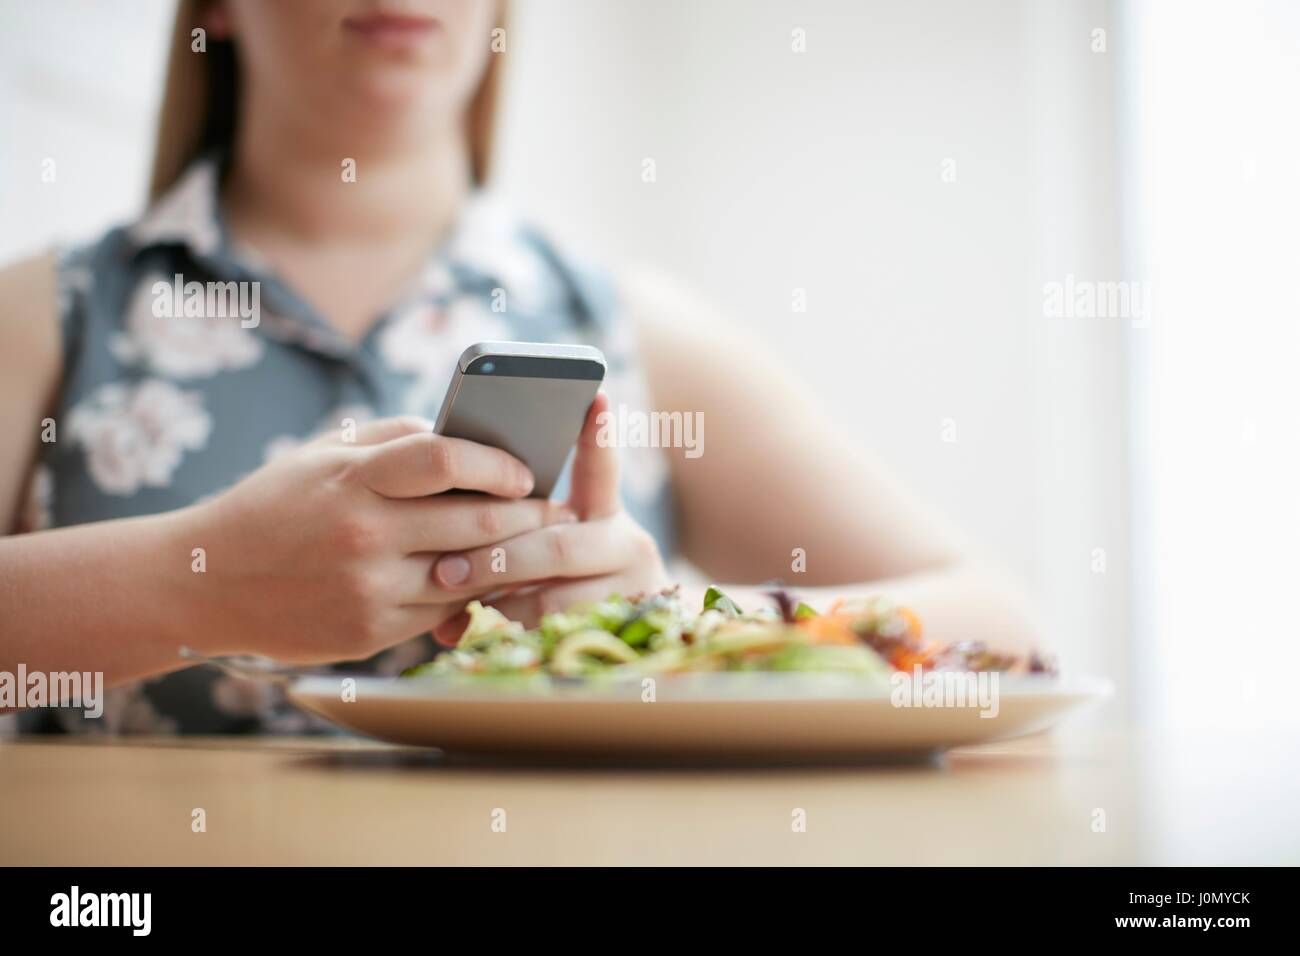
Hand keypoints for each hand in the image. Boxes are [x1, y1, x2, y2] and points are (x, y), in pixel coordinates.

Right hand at [175, 417, 575, 662]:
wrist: (204, 583)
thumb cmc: (271, 506)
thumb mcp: (320, 455)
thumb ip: (391, 439)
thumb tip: (461, 436)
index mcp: (353, 479)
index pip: (445, 459)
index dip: (497, 461)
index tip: (525, 469)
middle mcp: (365, 535)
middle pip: (475, 521)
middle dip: (526, 514)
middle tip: (556, 509)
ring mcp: (369, 589)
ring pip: (469, 573)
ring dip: (511, 559)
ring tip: (537, 545)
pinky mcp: (370, 632)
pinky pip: (443, 610)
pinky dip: (473, 594)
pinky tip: (491, 580)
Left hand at [430, 392, 668, 642]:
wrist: (626, 638)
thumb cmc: (566, 576)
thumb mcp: (560, 537)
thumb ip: (525, 516)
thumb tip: (459, 493)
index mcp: (608, 513)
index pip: (603, 468)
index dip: (600, 437)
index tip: (595, 397)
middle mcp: (627, 547)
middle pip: (557, 545)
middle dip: (496, 555)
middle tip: (443, 566)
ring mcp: (625, 594)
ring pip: (549, 597)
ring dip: (490, 596)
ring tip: (443, 593)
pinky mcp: (608, 634)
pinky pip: (542, 635)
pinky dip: (492, 632)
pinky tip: (452, 631)